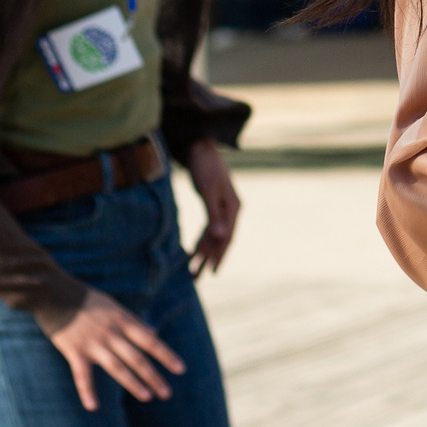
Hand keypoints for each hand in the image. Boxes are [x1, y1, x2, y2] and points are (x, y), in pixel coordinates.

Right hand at [44, 288, 185, 410]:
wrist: (56, 294)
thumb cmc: (88, 301)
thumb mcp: (116, 307)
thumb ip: (134, 322)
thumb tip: (154, 332)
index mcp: (123, 322)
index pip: (150, 341)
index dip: (166, 355)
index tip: (180, 369)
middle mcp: (112, 334)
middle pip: (137, 358)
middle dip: (153, 376)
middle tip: (167, 394)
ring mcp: (93, 344)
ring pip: (117, 367)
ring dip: (133, 383)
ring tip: (147, 397)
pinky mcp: (74, 351)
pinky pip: (82, 375)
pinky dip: (87, 391)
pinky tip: (93, 407)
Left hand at [185, 140, 239, 275]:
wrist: (201, 148)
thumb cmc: (205, 167)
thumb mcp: (208, 191)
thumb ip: (214, 215)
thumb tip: (221, 237)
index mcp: (233, 208)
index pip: (227, 237)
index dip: (219, 255)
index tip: (211, 272)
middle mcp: (230, 211)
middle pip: (221, 240)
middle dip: (210, 259)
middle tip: (197, 279)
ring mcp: (222, 209)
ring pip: (214, 236)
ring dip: (204, 253)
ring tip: (192, 270)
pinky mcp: (213, 206)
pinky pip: (208, 228)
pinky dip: (201, 240)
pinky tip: (193, 251)